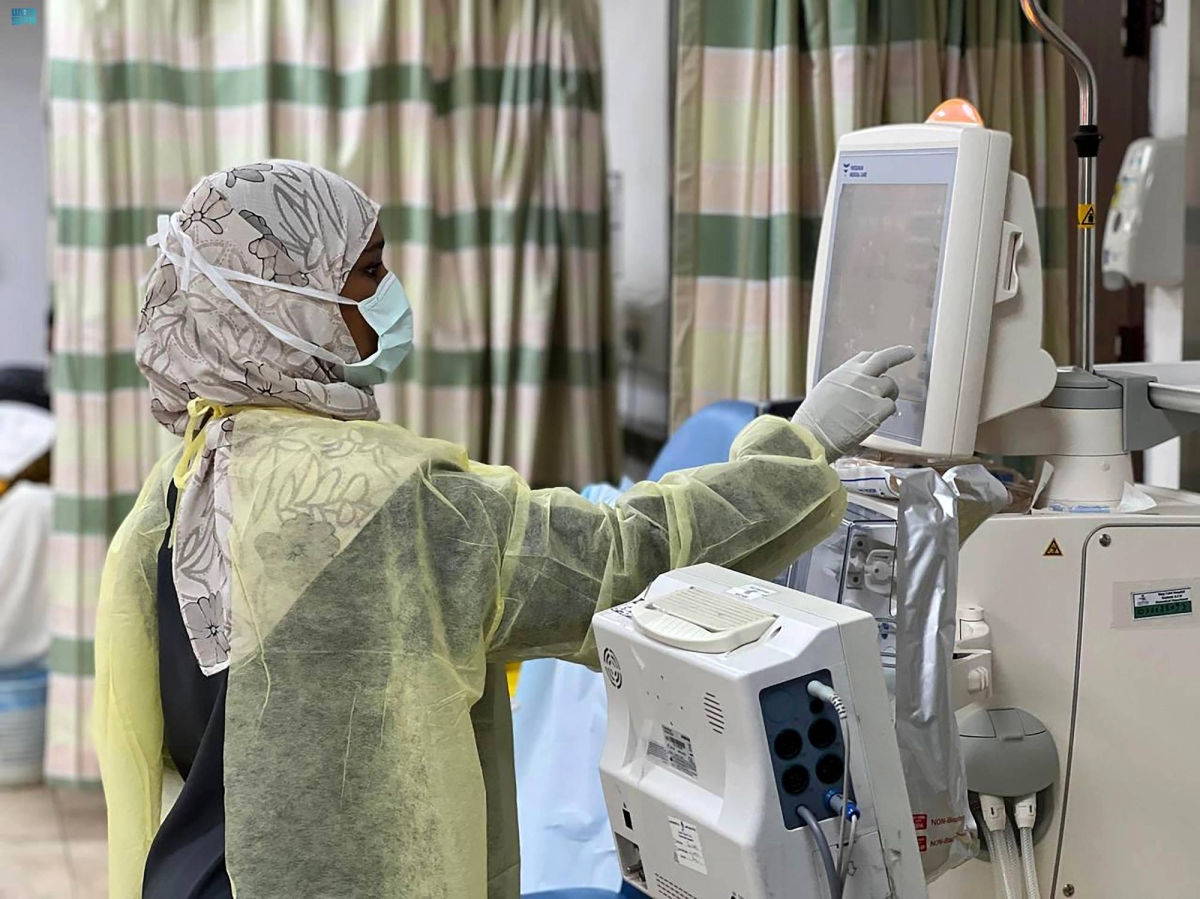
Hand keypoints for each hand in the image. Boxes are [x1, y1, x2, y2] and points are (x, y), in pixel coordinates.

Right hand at [792, 346, 916, 461]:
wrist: (813, 436)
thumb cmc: (813, 421)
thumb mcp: (825, 392)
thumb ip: (844, 386)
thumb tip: (854, 389)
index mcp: (843, 372)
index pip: (865, 358)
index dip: (875, 359)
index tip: (883, 360)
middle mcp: (858, 377)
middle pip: (884, 358)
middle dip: (899, 353)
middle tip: (909, 352)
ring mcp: (870, 392)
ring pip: (891, 386)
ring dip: (888, 396)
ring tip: (877, 409)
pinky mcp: (878, 409)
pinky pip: (891, 407)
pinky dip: (885, 414)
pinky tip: (872, 421)